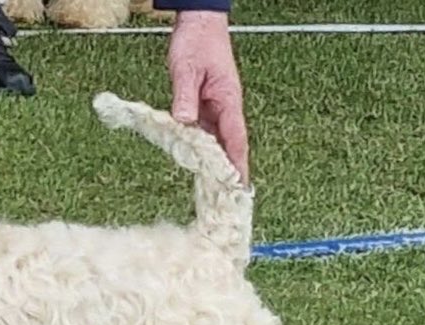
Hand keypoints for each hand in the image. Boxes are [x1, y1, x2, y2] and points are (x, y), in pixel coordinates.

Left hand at [167, 11, 248, 182]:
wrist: (198, 24)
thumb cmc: (196, 42)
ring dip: (218, 166)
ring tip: (216, 192)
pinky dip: (205, 152)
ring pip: (218, 143)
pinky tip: (200, 167)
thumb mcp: (186, 69)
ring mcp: (217, 109)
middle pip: (230, 146)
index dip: (238, 164)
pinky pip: (207, 135)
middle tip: (229, 200)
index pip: (235, 139)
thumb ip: (184, 96)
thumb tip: (184, 121)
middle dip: (231, 173)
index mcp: (228, 100)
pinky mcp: (206, 108)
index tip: (240, 186)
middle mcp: (226, 108)